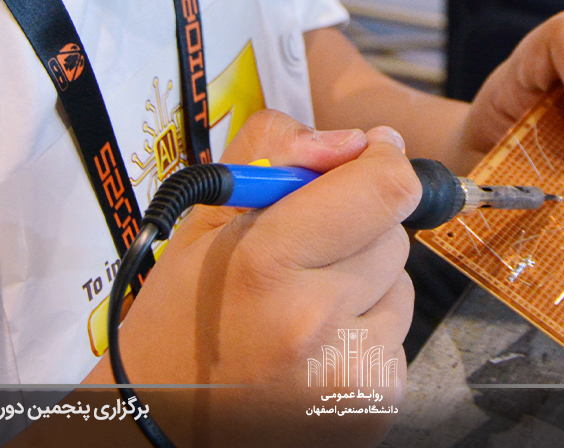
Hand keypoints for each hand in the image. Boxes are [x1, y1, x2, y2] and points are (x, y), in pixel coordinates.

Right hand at [91, 109, 417, 385]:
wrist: (164, 421)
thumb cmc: (184, 314)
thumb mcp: (206, 216)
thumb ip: (275, 151)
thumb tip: (356, 142)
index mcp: (266, 263)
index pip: (386, 188)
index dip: (381, 163)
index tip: (362, 162)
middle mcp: (314, 322)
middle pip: (393, 236)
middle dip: (358, 231)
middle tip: (302, 257)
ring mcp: (348, 374)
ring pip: (399, 289)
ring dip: (363, 289)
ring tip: (300, 312)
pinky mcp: (373, 407)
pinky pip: (397, 342)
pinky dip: (364, 337)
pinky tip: (315, 352)